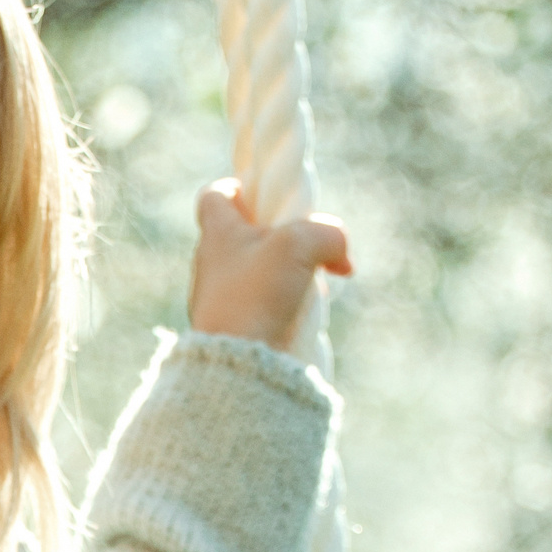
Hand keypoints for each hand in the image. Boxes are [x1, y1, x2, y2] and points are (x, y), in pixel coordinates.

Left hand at [186, 178, 351, 352]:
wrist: (238, 363)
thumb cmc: (257, 294)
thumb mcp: (300, 245)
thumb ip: (327, 233)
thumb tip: (340, 254)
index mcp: (217, 233)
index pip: (214, 196)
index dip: (238, 188)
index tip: (265, 197)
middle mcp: (212, 264)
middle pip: (247, 235)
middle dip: (283, 238)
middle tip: (311, 250)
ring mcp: (221, 298)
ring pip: (260, 272)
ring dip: (291, 275)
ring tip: (314, 287)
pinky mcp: (234, 328)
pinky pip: (264, 306)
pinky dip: (287, 305)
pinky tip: (304, 316)